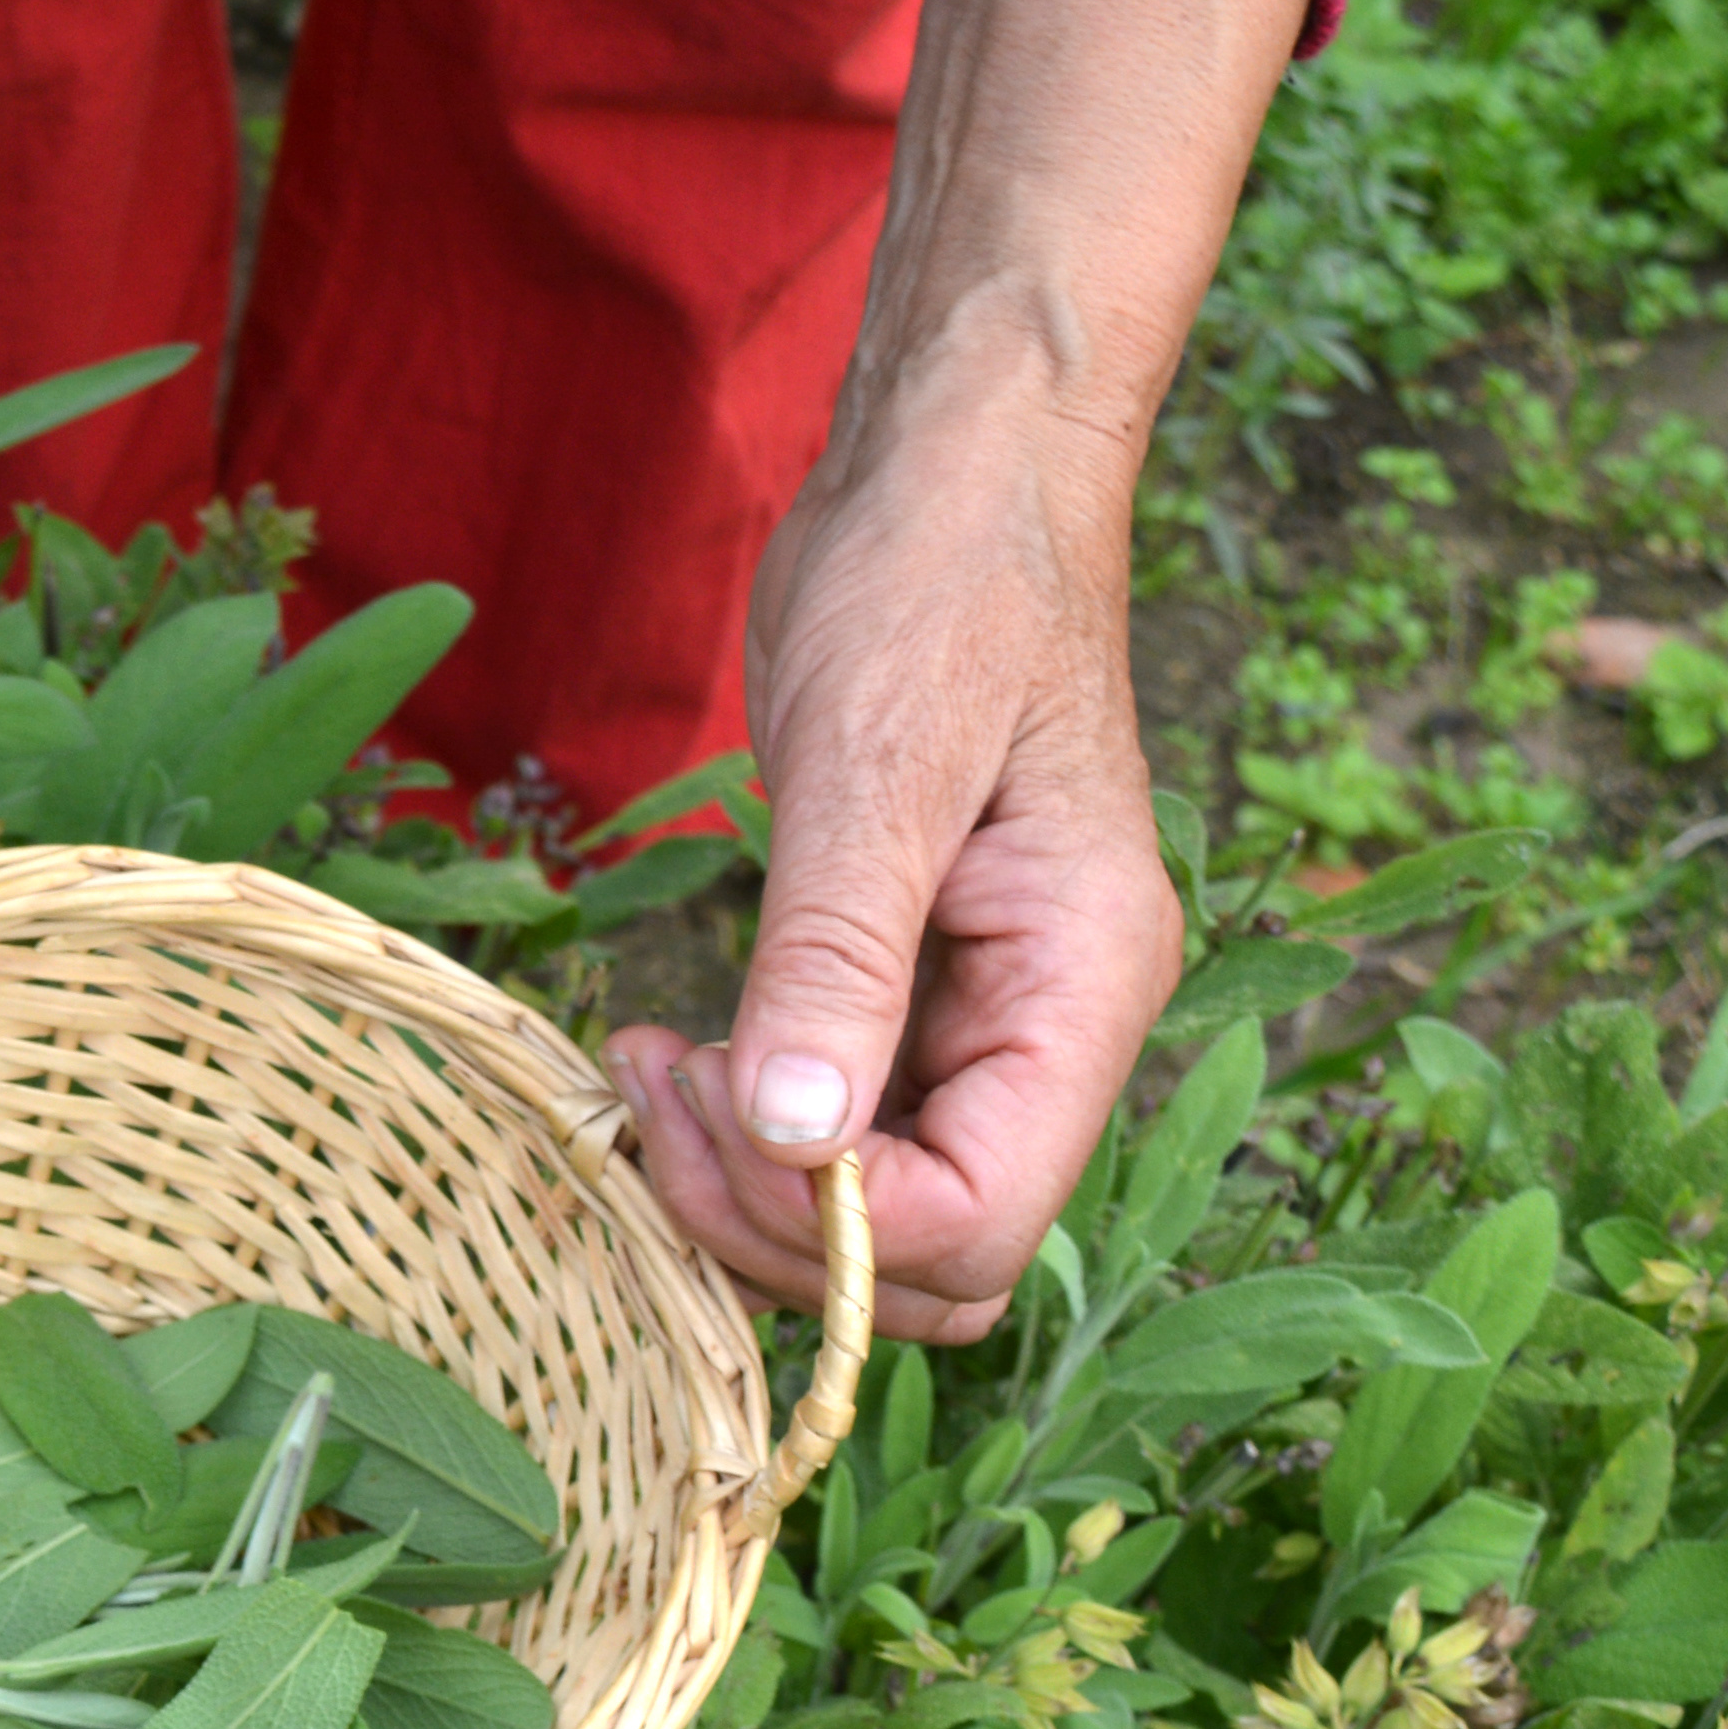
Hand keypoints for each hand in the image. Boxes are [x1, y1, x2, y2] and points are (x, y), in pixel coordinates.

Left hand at [618, 0, 1307, 1341]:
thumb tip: (802, 1140)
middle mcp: (1051, 1026)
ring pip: (876, 1212)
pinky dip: (745, 1130)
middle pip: (934, 1255)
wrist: (942, 473)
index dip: (832, 1222)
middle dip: (780, 1226)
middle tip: (653, 1101)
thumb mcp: (875, 764)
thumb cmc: (936, 581)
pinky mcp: (905, 990)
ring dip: (747, 1189)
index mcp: (1085, 983)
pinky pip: (835, 1129)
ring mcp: (981, 1017)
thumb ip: (838, 957)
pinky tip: (664, 1056)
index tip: (707, 1106)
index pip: (982, 1219)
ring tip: (641, 1075)